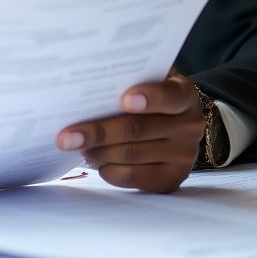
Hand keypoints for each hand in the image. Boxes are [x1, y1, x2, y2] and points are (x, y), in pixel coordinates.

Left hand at [56, 73, 203, 192]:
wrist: (178, 122)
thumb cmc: (151, 93)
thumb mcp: (149, 78)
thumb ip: (128, 78)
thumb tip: (84, 83)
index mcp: (184, 95)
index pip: (169, 96)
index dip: (149, 97)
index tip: (123, 100)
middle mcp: (189, 126)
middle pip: (139, 129)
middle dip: (99, 132)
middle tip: (67, 136)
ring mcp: (183, 156)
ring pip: (131, 155)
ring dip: (98, 152)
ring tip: (74, 145)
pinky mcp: (171, 179)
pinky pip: (133, 177)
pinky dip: (108, 169)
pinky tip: (94, 160)